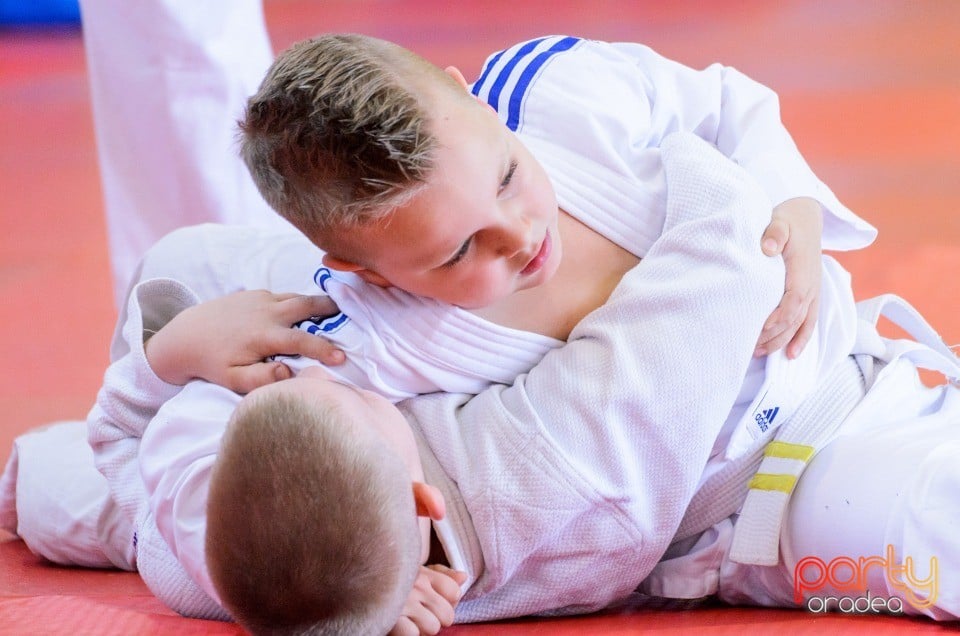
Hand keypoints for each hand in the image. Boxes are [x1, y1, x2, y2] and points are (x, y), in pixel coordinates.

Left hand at [145, 291, 343, 392]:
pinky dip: (296, 301)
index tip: (342, 358)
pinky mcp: (254, 293)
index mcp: (264, 336)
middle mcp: (266, 313)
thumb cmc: (213, 363)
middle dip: (329, 307)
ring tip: (334, 309)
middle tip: (349, 312)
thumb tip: (289, 373)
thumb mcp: (233, 379)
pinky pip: (283, 295)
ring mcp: (261, 299)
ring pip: (296, 297)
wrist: (185, 336)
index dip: (325, 349)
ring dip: (315, 302)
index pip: (303, 342)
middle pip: (306, 304)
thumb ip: (262, 378)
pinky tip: (302, 311)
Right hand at [389, 565, 466, 635]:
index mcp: (423, 573)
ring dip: (421, 629)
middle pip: (448, 615)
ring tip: (408, 620)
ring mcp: (403, 601)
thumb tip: (464, 577)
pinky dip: (406, 633)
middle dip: (436, 620)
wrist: (355, 581)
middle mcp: (416, 585)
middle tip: (419, 615)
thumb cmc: (390, 579)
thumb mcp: (416, 572)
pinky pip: (412, 634)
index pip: (455, 591)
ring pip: (433, 627)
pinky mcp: (390, 617)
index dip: (448, 602)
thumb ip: (441, 575)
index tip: (432, 602)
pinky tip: (398, 625)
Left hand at [755, 197, 822, 358]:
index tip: (759, 329)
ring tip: (759, 353)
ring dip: (782, 341)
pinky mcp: (812, 296)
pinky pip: (809, 322)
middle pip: (795, 318)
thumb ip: (774, 232)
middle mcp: (812, 284)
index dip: (779, 318)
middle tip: (749, 348)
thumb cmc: (787, 221)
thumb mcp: (779, 221)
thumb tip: (769, 247)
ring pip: (801, 324)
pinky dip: (801, 339)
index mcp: (803, 269)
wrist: (807, 218)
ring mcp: (814, 292)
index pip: (793, 299)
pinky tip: (790, 355)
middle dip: (773, 336)